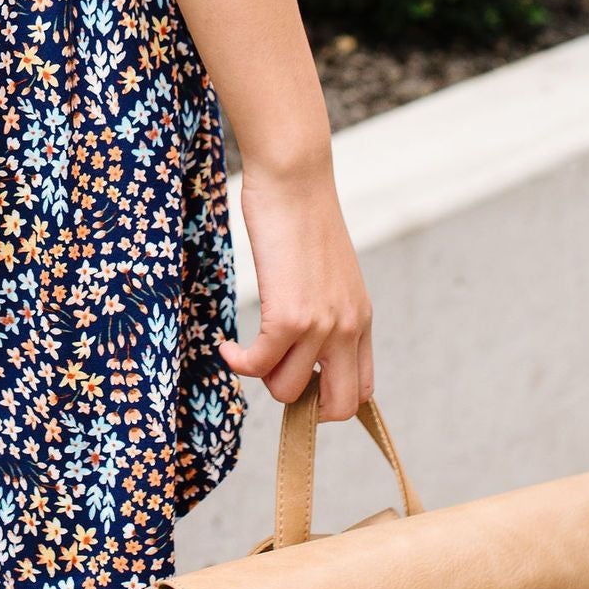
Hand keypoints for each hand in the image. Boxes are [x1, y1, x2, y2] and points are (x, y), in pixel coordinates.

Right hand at [217, 157, 373, 419]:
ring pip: (288, 390)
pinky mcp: (287, 316)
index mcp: (360, 319)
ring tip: (247, 349)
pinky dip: (236, 362)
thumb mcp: (329, 274)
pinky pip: (258, 366)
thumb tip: (299, 347)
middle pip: (339, 407)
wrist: (294, 181)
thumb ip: (326, 312)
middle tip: (273, 373)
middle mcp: (347, 328)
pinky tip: (226, 346)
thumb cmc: (302, 218)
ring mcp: (320, 325)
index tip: (297, 379)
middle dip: (301, 405)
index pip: (362, 390)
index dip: (328, 398)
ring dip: (261, 376)